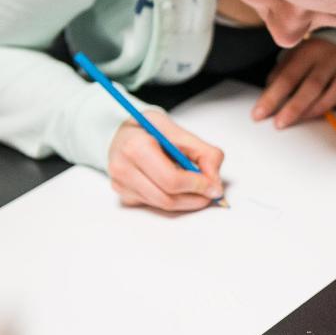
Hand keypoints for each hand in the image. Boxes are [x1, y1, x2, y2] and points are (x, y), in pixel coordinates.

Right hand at [107, 111, 224, 211]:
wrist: (122, 134)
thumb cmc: (149, 130)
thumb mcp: (178, 130)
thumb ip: (204, 153)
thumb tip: (215, 183)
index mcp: (135, 147)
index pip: (171, 179)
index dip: (197, 186)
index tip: (214, 186)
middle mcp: (123, 168)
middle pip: (167, 198)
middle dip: (195, 198)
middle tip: (211, 192)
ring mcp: (120, 184)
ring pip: (162, 205)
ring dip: (186, 201)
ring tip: (198, 188)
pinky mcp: (123, 195)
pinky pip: (155, 204)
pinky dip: (172, 199)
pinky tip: (177, 186)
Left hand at [251, 38, 335, 127]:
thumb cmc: (316, 57)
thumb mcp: (296, 58)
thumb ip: (282, 75)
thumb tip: (268, 97)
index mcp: (308, 50)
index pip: (287, 76)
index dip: (272, 97)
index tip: (259, 114)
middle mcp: (330, 58)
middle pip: (311, 86)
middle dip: (293, 108)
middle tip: (279, 124)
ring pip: (331, 95)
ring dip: (313, 111)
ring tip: (298, 121)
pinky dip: (333, 108)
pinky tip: (322, 111)